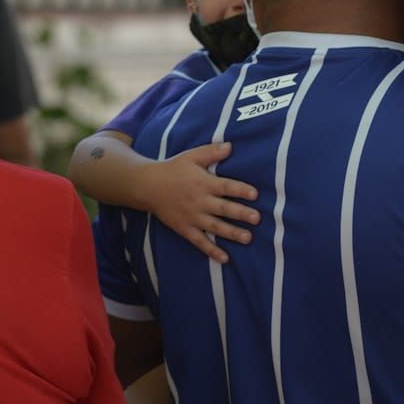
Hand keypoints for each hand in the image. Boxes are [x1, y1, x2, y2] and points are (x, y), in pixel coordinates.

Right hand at [134, 142, 259, 263]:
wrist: (147, 186)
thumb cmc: (173, 169)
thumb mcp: (192, 156)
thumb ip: (211, 152)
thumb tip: (231, 145)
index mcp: (203, 183)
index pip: (226, 187)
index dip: (240, 190)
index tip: (255, 194)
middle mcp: (199, 201)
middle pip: (223, 208)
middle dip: (240, 213)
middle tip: (256, 218)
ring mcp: (192, 217)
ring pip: (214, 227)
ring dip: (231, 233)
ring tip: (247, 238)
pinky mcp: (184, 229)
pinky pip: (199, 242)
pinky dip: (211, 251)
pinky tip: (225, 258)